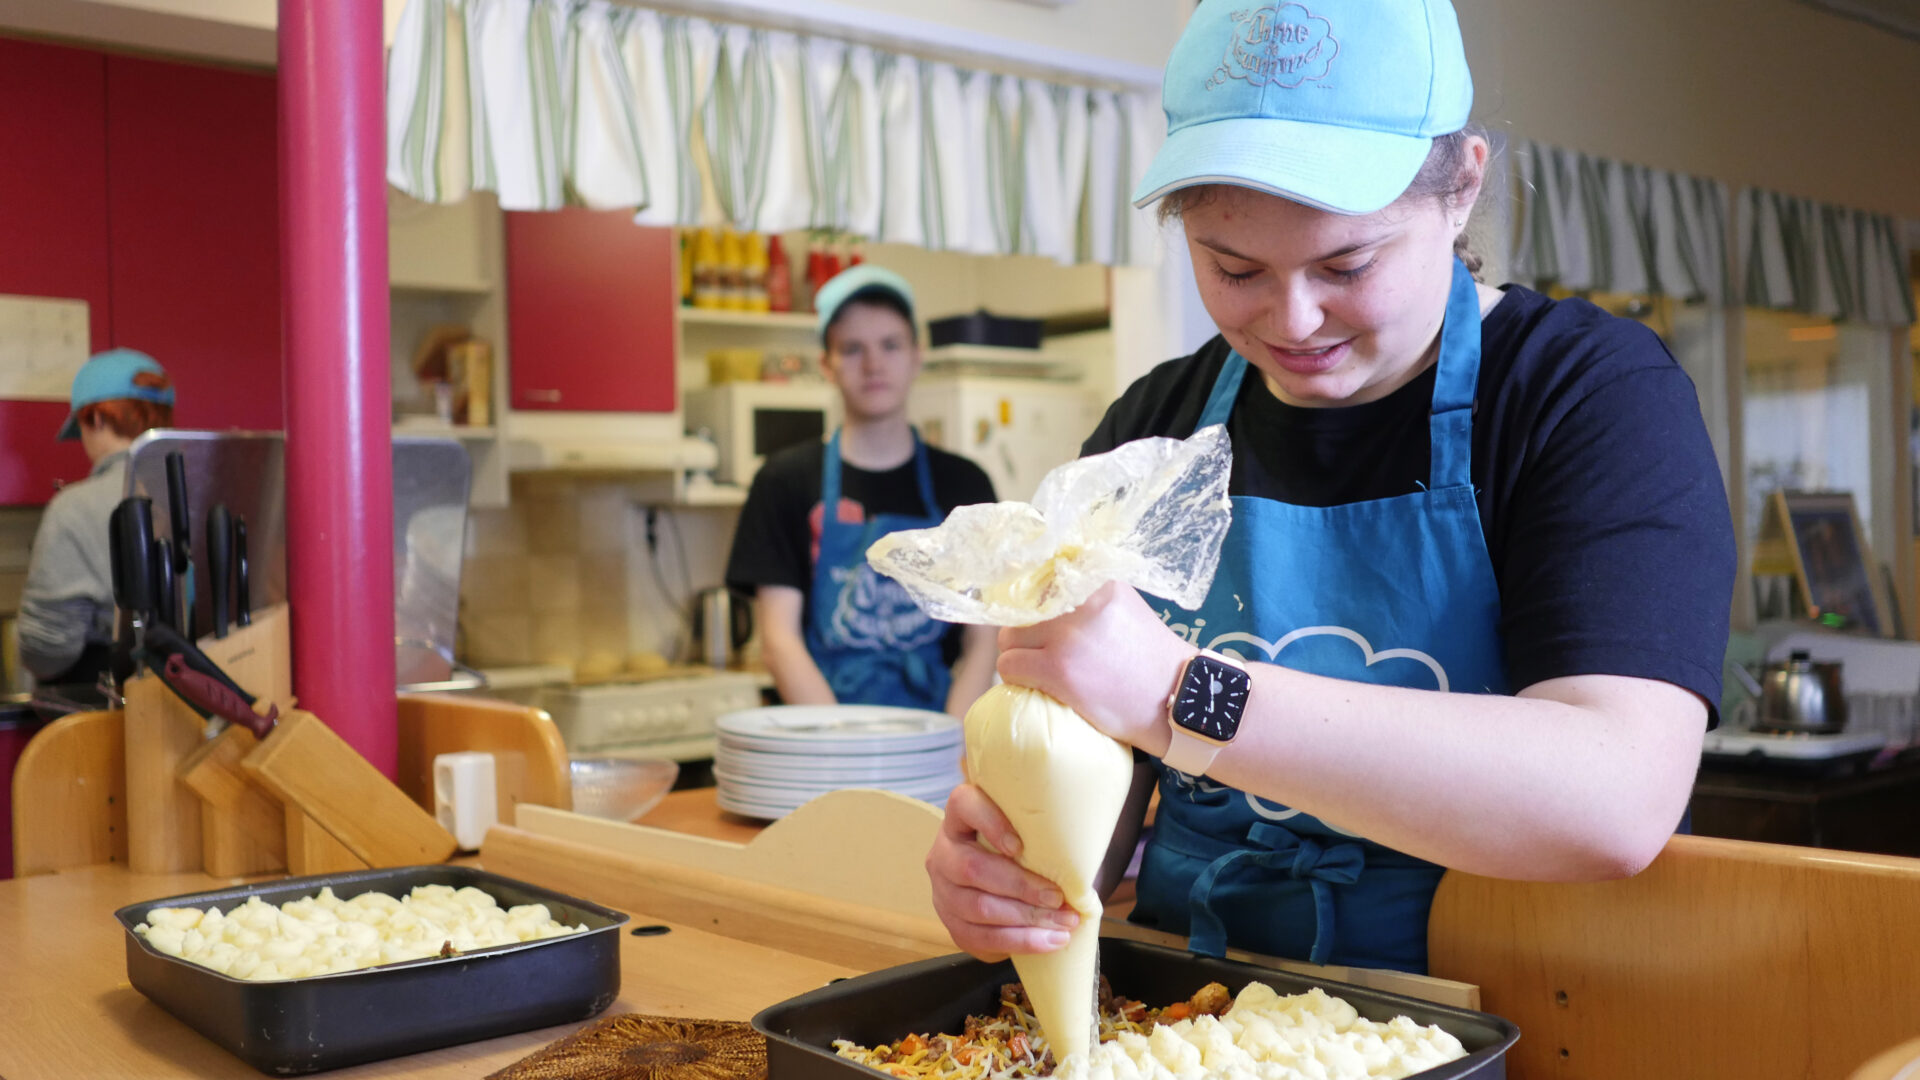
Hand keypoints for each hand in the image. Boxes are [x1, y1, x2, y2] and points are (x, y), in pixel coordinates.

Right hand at [926, 784, 1079, 960]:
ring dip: (1026, 919)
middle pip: (973, 867)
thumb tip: (1087, 852)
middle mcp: (945, 852)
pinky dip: (1019, 942)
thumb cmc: (1029, 853)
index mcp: (961, 818)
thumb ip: (1049, 835)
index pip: (964, 804)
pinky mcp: (952, 924)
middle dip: (1021, 886)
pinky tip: (1047, 942)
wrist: (1014, 889)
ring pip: (978, 907)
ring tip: (1062, 924)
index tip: (1020, 845)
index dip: (989, 822)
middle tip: (1058, 898)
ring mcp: (943, 891)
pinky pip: (980, 937)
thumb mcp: (1034, 835)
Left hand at [995, 582, 1195, 753]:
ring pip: (1009, 638)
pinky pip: (1009, 666)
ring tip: (1041, 671)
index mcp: (1100, 583)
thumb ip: (1090, 599)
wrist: (1179, 701)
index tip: (1036, 620)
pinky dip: (1016, 678)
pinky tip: (1039, 686)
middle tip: (1042, 654)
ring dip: (1019, 655)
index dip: (1034, 604)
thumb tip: (1044, 594)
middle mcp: (1083, 602)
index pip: (1042, 580)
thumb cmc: (1152, 663)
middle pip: (1022, 611)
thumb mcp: (1125, 611)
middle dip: (1026, 634)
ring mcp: (1068, 636)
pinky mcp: (1058, 669)